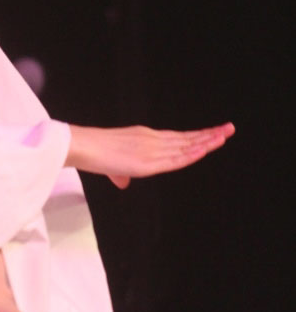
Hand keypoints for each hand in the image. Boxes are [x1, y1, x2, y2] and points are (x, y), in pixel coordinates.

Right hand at [66, 122, 234, 188]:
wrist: (82, 145)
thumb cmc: (93, 153)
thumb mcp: (112, 165)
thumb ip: (120, 174)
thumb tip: (122, 183)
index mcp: (145, 137)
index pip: (177, 138)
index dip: (195, 136)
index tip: (212, 133)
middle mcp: (152, 139)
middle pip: (186, 138)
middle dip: (208, 134)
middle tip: (228, 129)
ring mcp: (152, 149)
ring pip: (185, 145)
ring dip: (206, 141)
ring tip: (224, 135)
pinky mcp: (148, 161)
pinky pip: (175, 158)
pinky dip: (191, 154)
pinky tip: (204, 148)